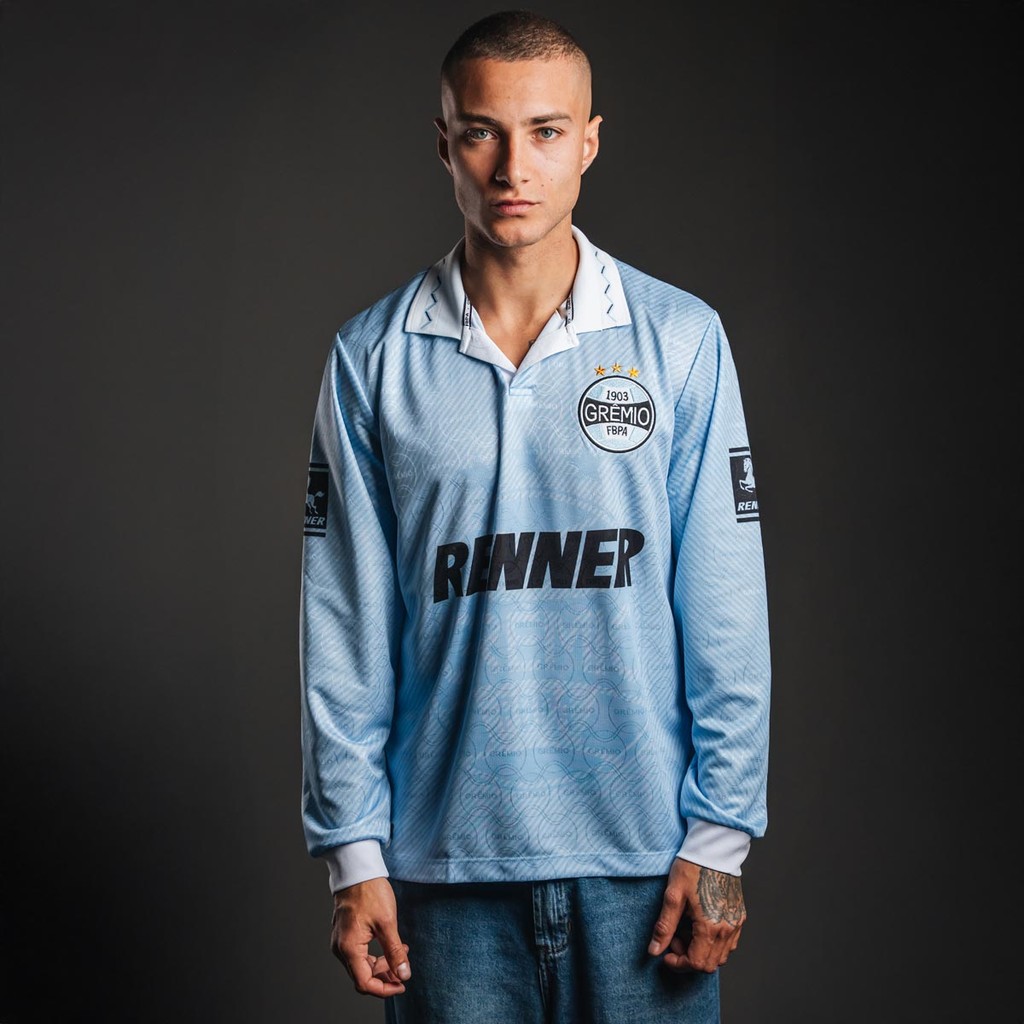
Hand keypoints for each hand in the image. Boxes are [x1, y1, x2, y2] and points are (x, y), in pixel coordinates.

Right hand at [330, 877, 410, 997]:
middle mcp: (340, 948)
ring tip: (400, 956)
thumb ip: (395, 951)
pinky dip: (374, 956)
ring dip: (380, 966)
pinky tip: (389, 947)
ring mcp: (341, 942)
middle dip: (384, 978)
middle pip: (362, 976)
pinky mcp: (345, 935)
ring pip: (360, 966)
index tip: (401, 984)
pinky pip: (358, 954)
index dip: (384, 989)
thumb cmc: (370, 892)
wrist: (357, 871)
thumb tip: (403, 974)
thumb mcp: (388, 923)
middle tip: (403, 971)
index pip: (365, 983)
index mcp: (349, 948)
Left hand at [648, 857, 745, 972]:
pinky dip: (714, 944)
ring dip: (701, 952)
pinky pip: (729, 943)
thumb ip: (664, 927)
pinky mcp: (739, 917)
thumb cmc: (692, 868)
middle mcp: (727, 930)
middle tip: (674, 939)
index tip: (666, 954)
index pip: (696, 963)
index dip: (678, 964)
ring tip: (686, 930)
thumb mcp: (672, 896)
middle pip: (709, 964)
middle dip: (688, 958)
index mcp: (710, 927)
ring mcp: (736, 924)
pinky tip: (700, 926)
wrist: (714, 850)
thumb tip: (654, 950)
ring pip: (720, 956)